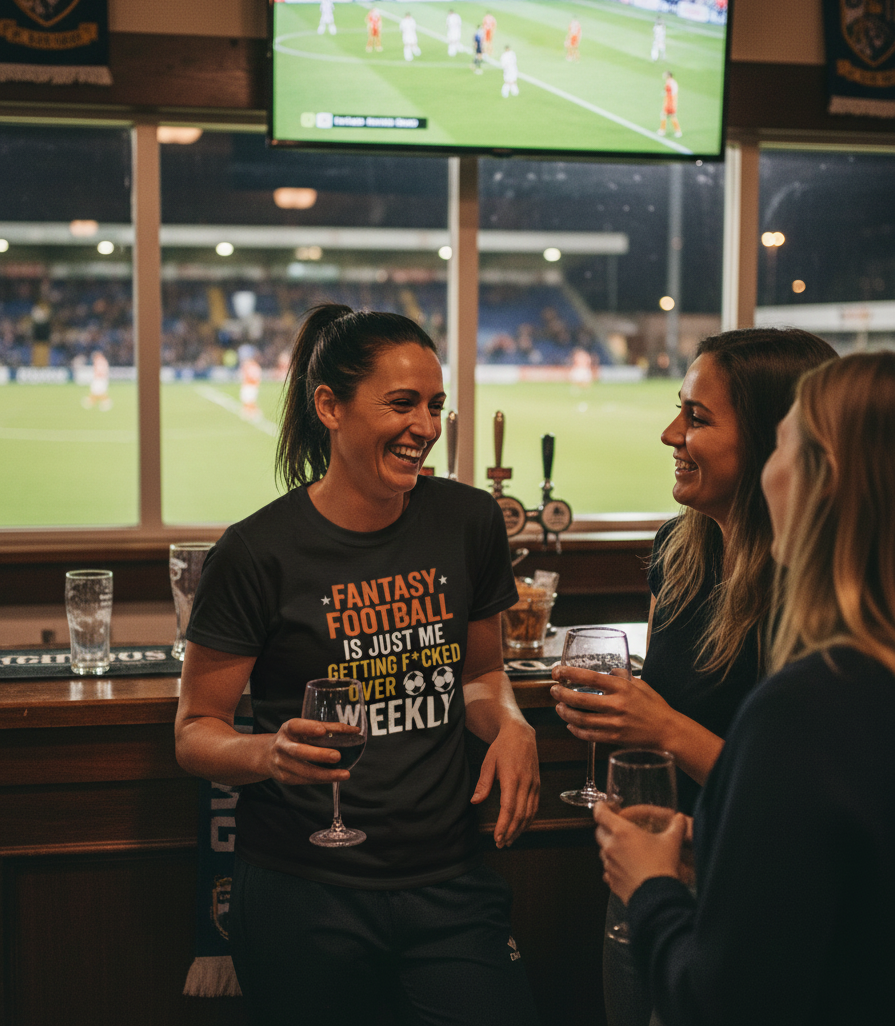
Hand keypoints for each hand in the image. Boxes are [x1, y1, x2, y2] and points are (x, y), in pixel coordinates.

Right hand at [266, 718, 359, 785]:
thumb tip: (354, 731)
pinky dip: (322, 779)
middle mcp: (282, 745)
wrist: (268, 755)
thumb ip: (325, 729)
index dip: (309, 727)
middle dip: (319, 755)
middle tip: (337, 756)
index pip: (296, 726)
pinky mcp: (285, 778)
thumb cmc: (295, 738)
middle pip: (299, 751)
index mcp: (288, 729)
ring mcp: (282, 763)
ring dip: (326, 774)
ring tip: (344, 774)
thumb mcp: (304, 729)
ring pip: (304, 771)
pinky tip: (334, 778)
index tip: (322, 730)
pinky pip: (305, 780)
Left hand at [470, 720, 539, 848]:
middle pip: (520, 815)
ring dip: (519, 829)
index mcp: (512, 777)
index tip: (497, 838)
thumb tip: (475, 802)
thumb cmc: (502, 747)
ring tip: (508, 840)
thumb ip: (483, 783)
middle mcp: (526, 783)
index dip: (503, 825)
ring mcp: (534, 785)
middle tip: (500, 844)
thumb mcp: (488, 762)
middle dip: (510, 832)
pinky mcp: (538, 785)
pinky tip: (520, 827)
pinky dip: (528, 820)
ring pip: (529, 813)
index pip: (509, 808)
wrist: (521, 734)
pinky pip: (535, 807)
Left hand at [550, 665, 675, 749]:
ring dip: (565, 713)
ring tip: (559, 707)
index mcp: (622, 688)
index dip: (569, 674)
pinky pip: (588, 735)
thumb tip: (608, 670)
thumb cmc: (655, 706)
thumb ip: (622, 676)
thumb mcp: (640, 684)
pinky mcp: (614, 738)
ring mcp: (615, 723)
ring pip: (580, 719)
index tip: (557, 671)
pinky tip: (570, 725)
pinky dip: (576, 730)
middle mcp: (616, 705)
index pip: (590, 677)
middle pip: (580, 699)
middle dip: (561, 694)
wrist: (668, 731)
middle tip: (554, 690)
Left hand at [594, 801, 688, 903]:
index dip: (602, 807)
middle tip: (618, 828)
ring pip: (602, 850)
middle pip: (599, 831)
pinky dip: (613, 865)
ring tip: (626, 850)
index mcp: (621, 832)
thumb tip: (680, 818)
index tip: (608, 807)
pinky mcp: (611, 880)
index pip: (600, 813)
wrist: (657, 897)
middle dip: (606, 827)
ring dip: (610, 847)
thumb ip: (676, 826)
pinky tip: (626, 867)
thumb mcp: (672, 842)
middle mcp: (610, 846)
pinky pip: (607, 869)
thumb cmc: (662, 867)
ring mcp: (609, 864)